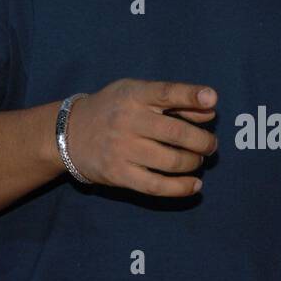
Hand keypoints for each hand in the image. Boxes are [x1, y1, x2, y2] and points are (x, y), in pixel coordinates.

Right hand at [64, 79, 217, 196]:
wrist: (68, 133)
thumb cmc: (112, 109)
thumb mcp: (135, 93)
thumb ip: (172, 100)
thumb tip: (210, 109)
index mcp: (134, 95)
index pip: (166, 93)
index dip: (190, 95)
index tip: (212, 98)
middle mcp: (128, 121)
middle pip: (176, 133)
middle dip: (203, 141)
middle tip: (210, 145)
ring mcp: (122, 149)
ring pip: (171, 161)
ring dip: (193, 163)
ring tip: (197, 160)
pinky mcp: (118, 174)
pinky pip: (156, 186)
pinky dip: (181, 188)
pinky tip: (195, 185)